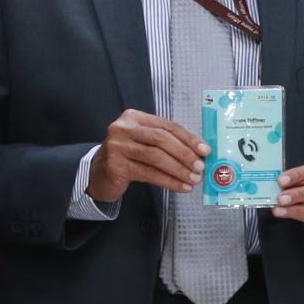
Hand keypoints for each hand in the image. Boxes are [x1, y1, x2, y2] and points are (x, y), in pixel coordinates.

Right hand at [87, 109, 206, 200]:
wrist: (98, 174)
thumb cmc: (128, 156)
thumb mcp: (144, 142)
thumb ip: (166, 142)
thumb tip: (199, 152)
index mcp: (134, 117)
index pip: (167, 126)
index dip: (188, 138)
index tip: (205, 150)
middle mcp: (123, 128)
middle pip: (161, 139)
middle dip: (185, 154)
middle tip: (200, 167)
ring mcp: (117, 147)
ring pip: (155, 157)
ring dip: (179, 170)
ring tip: (194, 179)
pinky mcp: (115, 166)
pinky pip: (148, 174)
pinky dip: (168, 181)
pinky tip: (180, 186)